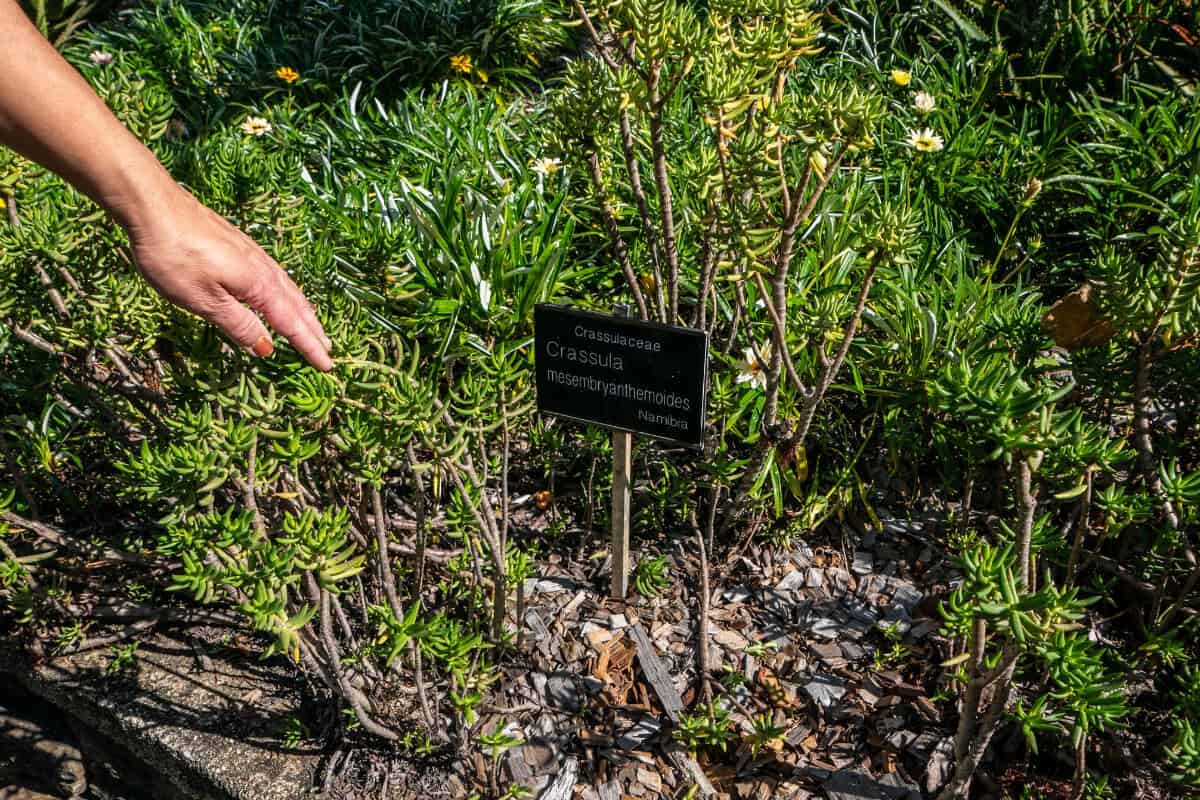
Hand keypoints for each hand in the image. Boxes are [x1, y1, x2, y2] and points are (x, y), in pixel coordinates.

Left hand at [121, 183, 332, 370]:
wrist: (154, 206)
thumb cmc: (175, 257)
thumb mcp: (204, 300)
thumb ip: (238, 324)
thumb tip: (266, 347)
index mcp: (258, 286)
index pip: (291, 324)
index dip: (309, 346)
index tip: (327, 365)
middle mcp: (263, 269)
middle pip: (297, 305)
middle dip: (313, 329)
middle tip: (329, 348)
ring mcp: (252, 254)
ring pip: (288, 288)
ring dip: (304, 310)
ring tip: (313, 324)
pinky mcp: (239, 245)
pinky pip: (275, 276)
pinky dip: (287, 292)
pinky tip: (280, 292)